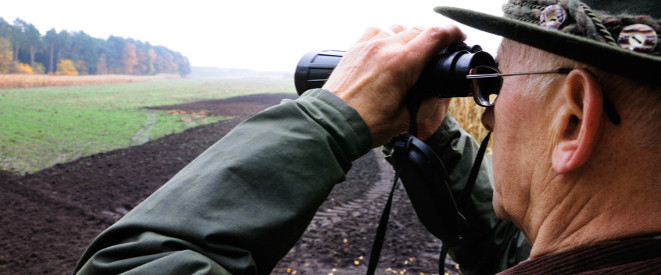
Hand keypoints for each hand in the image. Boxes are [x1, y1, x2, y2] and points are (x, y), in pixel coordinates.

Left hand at [323, 25, 464, 145]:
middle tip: (439, 52)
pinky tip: (389, 48)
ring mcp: (368, 45)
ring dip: (410, 37)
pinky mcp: (354, 49)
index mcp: (403, 62)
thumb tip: (441, 94)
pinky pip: (376, 31)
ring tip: (414, 52)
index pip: (436, 35)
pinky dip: (387, 36)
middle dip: (433, 38)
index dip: (453, 33)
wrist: (332, 124)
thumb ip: (428, 103)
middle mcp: (386, 47)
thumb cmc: (366, 124)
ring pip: (398, 28)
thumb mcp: (406, 117)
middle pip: (419, 30)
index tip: (458, 38)